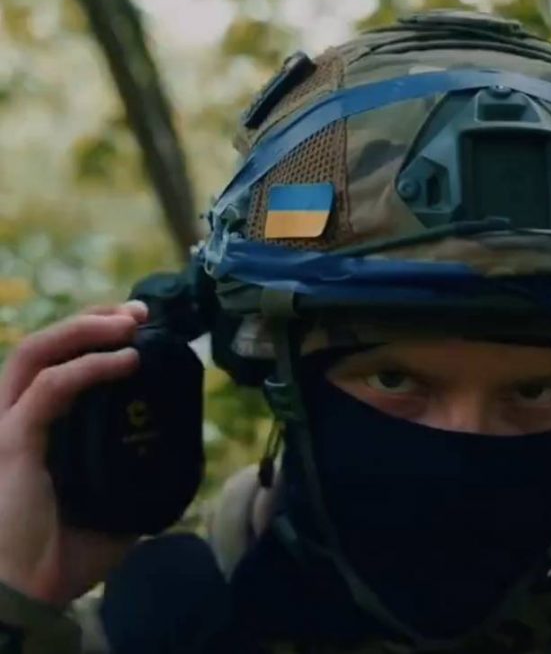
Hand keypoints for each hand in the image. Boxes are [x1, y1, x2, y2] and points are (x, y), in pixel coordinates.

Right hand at [0, 303, 146, 606]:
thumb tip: (176, 455)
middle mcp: (15, 419)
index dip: (92, 337)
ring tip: (132, 321)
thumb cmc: (61, 555)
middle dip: (92, 318)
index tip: (141, 327)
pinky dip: (87, 368)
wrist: (28, 596)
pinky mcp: (10, 444)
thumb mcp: (114, 505)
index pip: (56, 364)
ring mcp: (8, 429)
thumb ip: (134, 475)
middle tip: (140, 311)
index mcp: (36, 428)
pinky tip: (126, 361)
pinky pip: (47, 391)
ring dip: (85, 328)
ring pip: (35, 354)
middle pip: (42, 346)